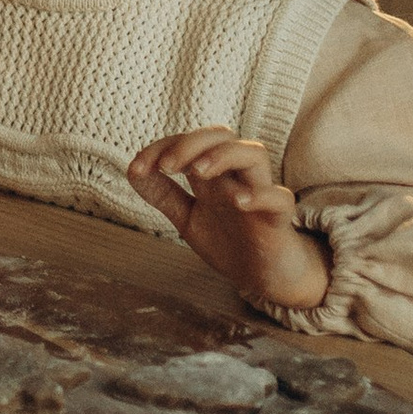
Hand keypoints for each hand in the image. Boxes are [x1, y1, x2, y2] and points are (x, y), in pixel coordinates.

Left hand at [128, 130, 327, 310]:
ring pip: (254, 154)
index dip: (161, 147)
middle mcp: (236, 177)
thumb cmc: (229, 241)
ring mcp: (260, 194)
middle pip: (223, 135)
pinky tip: (238, 201)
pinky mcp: (279, 220)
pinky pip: (279, 198)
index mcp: (214, 174)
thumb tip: (133, 171)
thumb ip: (163, 195)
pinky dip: (259, 195)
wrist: (265, 278)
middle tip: (166, 166)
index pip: (190, 142)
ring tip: (197, 172)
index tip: (136, 169)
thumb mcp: (187, 218)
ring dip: (223, 156)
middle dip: (191, 143)